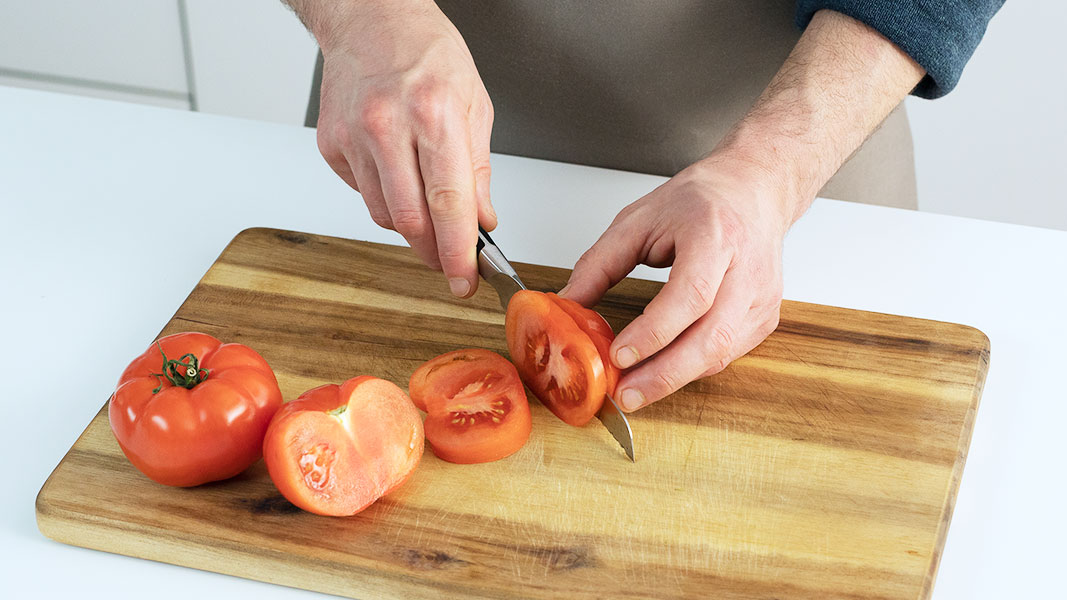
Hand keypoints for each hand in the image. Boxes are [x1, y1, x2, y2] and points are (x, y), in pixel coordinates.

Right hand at [313, 0, 494, 296]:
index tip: (464, 281)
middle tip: (450, 262)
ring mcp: (353, 137)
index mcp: (434, 115)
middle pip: (409, 220)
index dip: (457, 252)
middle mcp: (388, 126)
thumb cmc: (427, 54)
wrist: (371, 19)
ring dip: (410, 225)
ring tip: (426, 203)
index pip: (448, 203)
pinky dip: (385, 196)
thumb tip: (481, 222)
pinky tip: (395, 170)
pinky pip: (363, 194)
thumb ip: (478, 171)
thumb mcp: (474, 106)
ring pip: (383, 215)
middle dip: (434, 252)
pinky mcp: (331, 145)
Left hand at [559, 157, 791, 411]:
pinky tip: (663, 370)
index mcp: (715, 235)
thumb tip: (568, 303)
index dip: (655, 331)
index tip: (619, 355)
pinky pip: (726, 355)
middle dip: (665, 374)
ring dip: (675, 378)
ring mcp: (761, 298)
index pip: (691, 295)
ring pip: (720, 354)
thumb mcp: (638, 220)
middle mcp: (747, 270)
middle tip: (625, 395)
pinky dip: (692, 368)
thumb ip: (600, 264)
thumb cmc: (700, 201)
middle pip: (712, 337)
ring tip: (635, 389)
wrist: (753, 191)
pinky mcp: (764, 318)